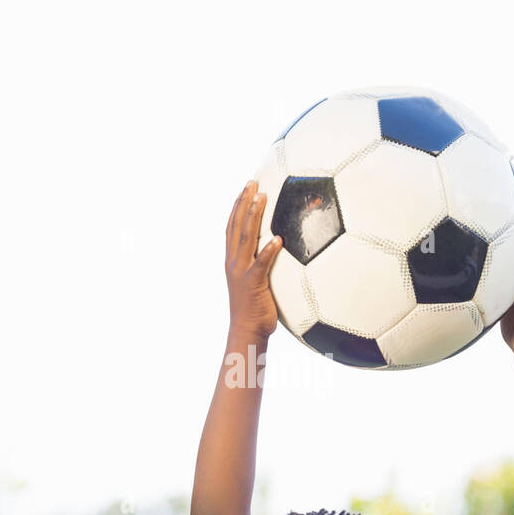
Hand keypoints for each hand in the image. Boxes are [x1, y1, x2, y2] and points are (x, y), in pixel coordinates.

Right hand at [225, 180, 282, 338]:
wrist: (247, 331)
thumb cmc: (256, 309)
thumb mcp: (257, 281)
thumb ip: (264, 264)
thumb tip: (281, 249)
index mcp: (233, 260)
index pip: (232, 226)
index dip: (238, 206)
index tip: (247, 187)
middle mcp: (234, 262)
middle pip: (236, 226)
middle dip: (243, 202)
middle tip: (253, 182)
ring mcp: (242, 272)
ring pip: (245, 238)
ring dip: (253, 217)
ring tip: (261, 198)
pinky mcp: (253, 284)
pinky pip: (261, 264)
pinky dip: (268, 251)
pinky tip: (278, 239)